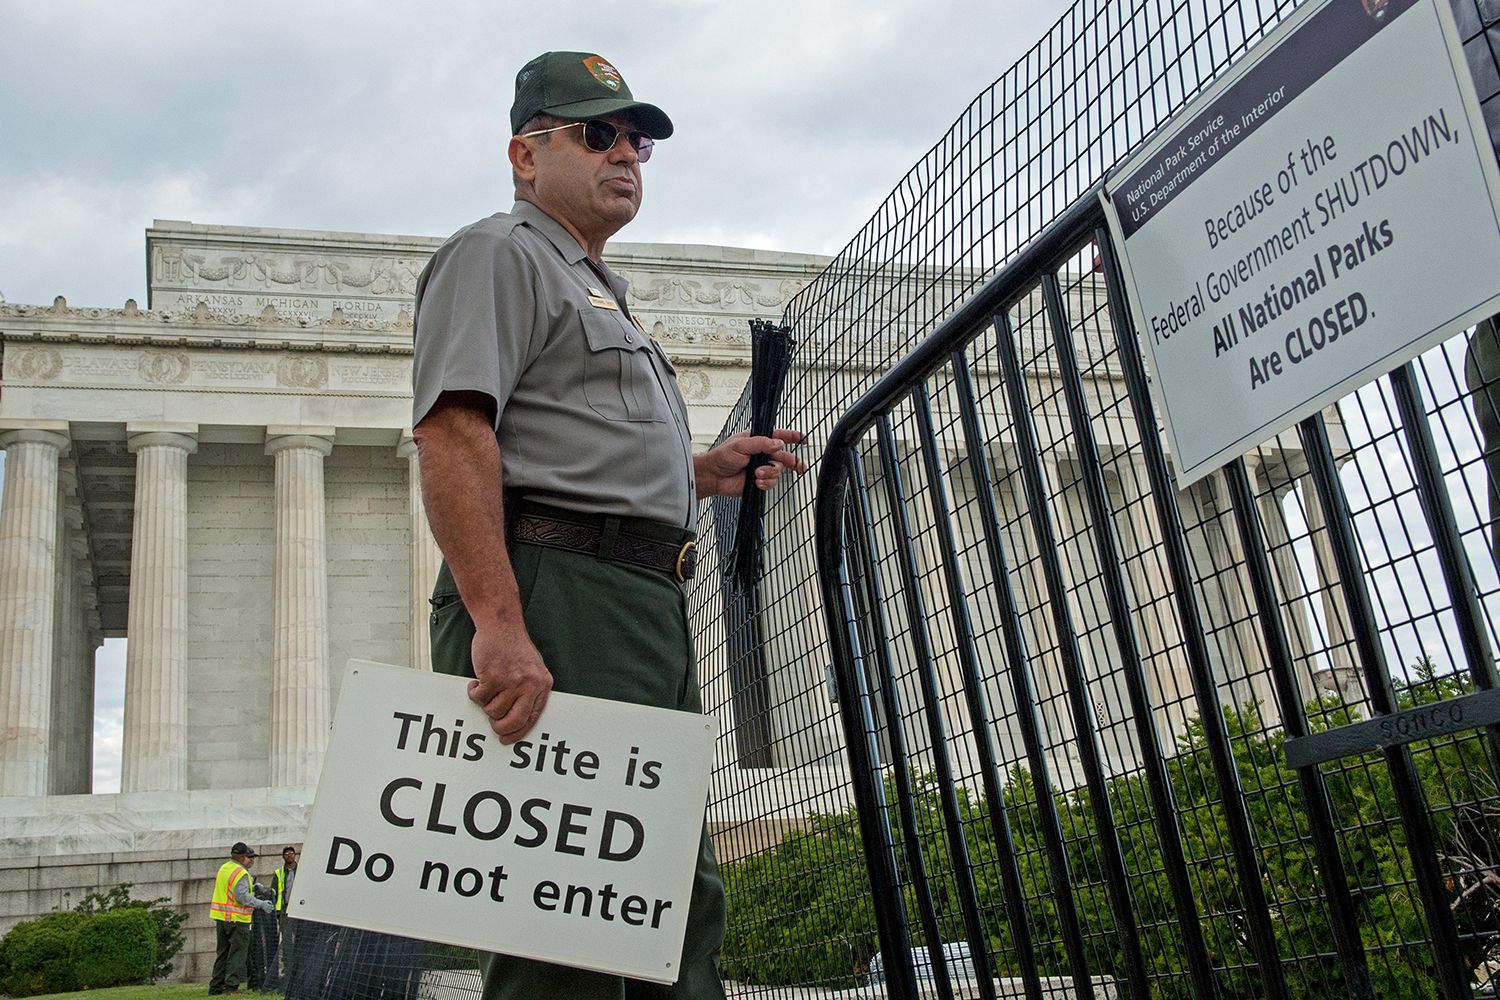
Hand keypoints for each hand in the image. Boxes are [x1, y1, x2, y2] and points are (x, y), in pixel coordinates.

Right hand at [467, 623, 552, 742]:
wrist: (502, 624)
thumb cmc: (514, 647)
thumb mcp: (532, 669)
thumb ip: (529, 691)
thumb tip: (518, 721)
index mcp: (542, 684)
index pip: (532, 718)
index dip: (518, 732)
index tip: (508, 738)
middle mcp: (530, 684)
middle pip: (514, 721)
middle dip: (500, 728)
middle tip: (493, 725)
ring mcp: (511, 681)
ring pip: (493, 711)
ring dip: (485, 704)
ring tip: (486, 688)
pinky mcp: (492, 677)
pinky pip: (479, 698)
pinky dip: (474, 692)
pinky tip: (477, 681)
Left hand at [696, 429, 806, 497]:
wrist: (713, 477)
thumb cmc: (721, 457)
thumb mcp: (740, 445)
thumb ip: (761, 443)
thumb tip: (778, 443)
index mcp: (758, 440)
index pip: (779, 436)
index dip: (793, 437)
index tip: (804, 439)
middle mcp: (762, 453)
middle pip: (784, 456)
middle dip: (791, 461)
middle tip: (797, 466)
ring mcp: (762, 467)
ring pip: (778, 471)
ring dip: (770, 472)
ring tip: (757, 473)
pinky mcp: (760, 481)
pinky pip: (771, 482)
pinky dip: (765, 482)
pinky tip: (756, 481)